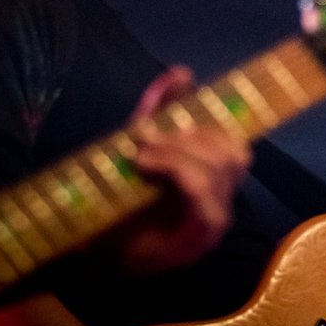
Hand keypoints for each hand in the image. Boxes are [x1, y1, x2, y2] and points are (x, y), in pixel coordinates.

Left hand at [108, 65, 252, 274]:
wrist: (90, 254)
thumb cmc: (118, 204)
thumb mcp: (141, 147)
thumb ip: (161, 111)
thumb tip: (182, 71)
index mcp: (214, 178)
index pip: (235, 143)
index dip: (214, 120)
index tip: (175, 108)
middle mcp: (224, 199)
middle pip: (232, 152)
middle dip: (190, 135)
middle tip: (145, 135)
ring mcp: (216, 219)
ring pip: (217, 167)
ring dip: (176, 151)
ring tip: (140, 153)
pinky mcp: (200, 236)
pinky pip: (203, 194)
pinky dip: (176, 170)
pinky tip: (146, 167)